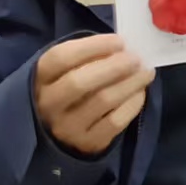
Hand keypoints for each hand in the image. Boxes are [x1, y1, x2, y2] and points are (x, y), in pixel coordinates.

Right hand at [33, 35, 154, 156]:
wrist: (60, 133)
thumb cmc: (69, 90)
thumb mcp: (66, 70)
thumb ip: (87, 56)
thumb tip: (123, 48)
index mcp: (39, 78)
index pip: (61, 57)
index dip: (93, 46)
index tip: (119, 41)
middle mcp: (48, 104)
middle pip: (79, 82)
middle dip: (113, 66)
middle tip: (136, 58)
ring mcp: (66, 127)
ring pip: (102, 101)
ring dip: (130, 83)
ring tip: (146, 72)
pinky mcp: (86, 143)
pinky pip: (114, 122)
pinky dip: (132, 104)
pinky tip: (139, 93)